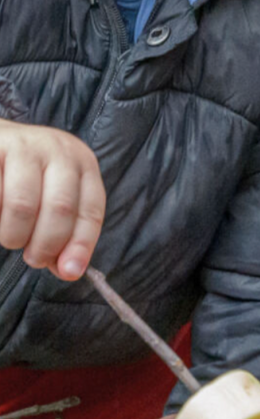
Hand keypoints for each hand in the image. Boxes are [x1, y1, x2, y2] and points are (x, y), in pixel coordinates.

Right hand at [0, 120, 104, 279]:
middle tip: (33, 259)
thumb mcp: (55, 196)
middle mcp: (58, 150)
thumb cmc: (28, 175)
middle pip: (60, 209)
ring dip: (14, 234)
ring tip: (10, 237)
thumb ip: (65, 233)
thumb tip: (69, 271)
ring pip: (22, 205)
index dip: (82, 245)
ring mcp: (24, 146)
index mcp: (83, 164)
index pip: (91, 210)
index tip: (70, 272)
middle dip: (46, 245)